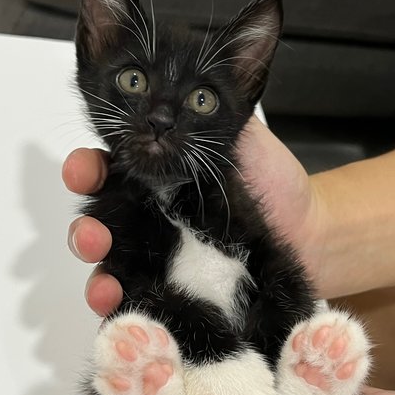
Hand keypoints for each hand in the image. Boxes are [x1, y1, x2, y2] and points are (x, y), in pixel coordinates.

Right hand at [62, 118, 323, 312]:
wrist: (310, 234)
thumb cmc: (276, 186)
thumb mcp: (244, 138)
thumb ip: (209, 116)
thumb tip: (179, 88)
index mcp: (157, 177)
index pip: (109, 170)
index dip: (87, 170)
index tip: (84, 172)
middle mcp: (150, 216)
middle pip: (102, 222)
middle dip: (86, 228)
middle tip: (92, 236)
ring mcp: (160, 256)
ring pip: (112, 266)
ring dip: (96, 275)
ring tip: (103, 284)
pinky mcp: (173, 290)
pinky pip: (138, 299)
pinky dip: (119, 307)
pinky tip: (117, 307)